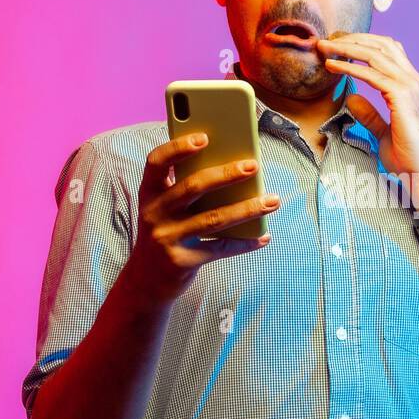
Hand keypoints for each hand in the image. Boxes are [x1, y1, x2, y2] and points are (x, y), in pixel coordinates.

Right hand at [124, 133, 279, 301]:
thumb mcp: (165, 208)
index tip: (204, 138)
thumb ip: (186, 188)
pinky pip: (219, 249)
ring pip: (213, 219)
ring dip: (247, 209)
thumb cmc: (165, 232)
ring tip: (273, 200)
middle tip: (253, 166)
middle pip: (193, 187)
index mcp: (149, 193)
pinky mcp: (181, 262)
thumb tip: (235, 169)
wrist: (145, 280)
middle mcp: (153, 213)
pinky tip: (264, 236)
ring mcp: (166, 238)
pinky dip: (244, 243)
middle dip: (226, 174)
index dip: (178, 148)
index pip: (157, 162)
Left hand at [315, 32, 418, 213]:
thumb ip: (369, 114)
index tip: (338, 44)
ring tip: (325, 48)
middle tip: (327, 41)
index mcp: (411, 84)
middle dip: (352, 39)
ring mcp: (410, 86)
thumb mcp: (382, 131)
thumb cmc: (405, 155)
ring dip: (347, 48)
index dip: (362, 42)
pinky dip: (350, 67)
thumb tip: (351, 98)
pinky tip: (332, 66)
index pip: (387, 50)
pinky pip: (371, 75)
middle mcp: (412, 80)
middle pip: (380, 45)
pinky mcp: (402, 96)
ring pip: (375, 54)